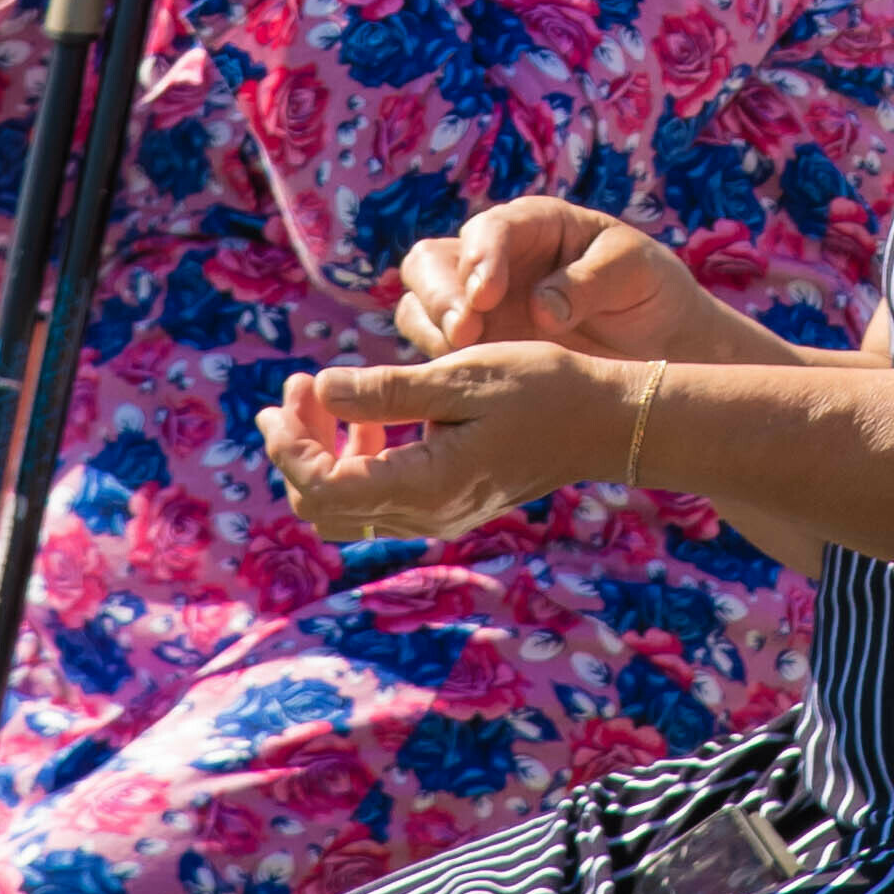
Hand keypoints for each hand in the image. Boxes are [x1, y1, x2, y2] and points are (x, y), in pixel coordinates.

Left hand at [261, 342, 624, 544]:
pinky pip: (375, 500)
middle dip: (295, 448)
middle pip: (321, 506)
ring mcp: (435, 518)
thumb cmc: (541, 389)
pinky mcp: (444, 506)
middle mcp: (425, 516)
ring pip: (343, 509)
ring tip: (316, 396)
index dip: (291, 442)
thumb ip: (388, 390)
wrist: (603, 422)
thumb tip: (320, 388)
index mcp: (427, 486)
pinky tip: (368, 419)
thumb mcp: (461, 375)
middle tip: (298, 387)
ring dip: (320, 455)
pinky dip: (353, 460)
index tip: (293, 385)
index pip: (323, 486)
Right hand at [396, 198, 754, 364]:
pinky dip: (437, 368)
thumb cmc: (649, 290)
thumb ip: (590, 280)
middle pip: (430, 262)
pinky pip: (434, 354)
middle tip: (462, 334)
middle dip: (438, 295)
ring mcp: (477, 307)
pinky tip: (460, 390)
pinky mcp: (474, 351)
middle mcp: (493, 261)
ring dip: (432, 332)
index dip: (481, 258)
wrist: (659, 344)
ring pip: (420, 307)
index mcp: (534, 225)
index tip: (486, 295)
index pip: (490, 229)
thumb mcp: (635, 271)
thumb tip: (542, 309)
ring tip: (461, 363)